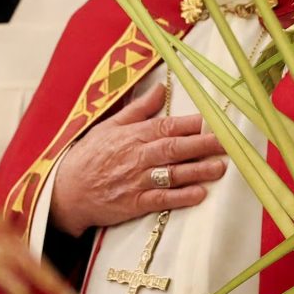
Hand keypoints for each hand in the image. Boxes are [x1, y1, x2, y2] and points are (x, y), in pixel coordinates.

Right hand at [51, 82, 225, 235]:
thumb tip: (161, 89)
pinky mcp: (134, 204)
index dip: (191, 124)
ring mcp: (136, 181)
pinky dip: (181, 197)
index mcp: (132, 135)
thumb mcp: (109, 126)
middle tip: (228, 142)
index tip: (214, 120)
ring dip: (197, 170)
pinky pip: (161, 200)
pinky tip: (199, 194)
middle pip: (174, 148)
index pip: (166, 126)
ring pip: (171, 174)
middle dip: (202, 144)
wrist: (65, 191)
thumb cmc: (89, 156)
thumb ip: (138, 109)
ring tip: (220, 168)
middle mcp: (136, 156)